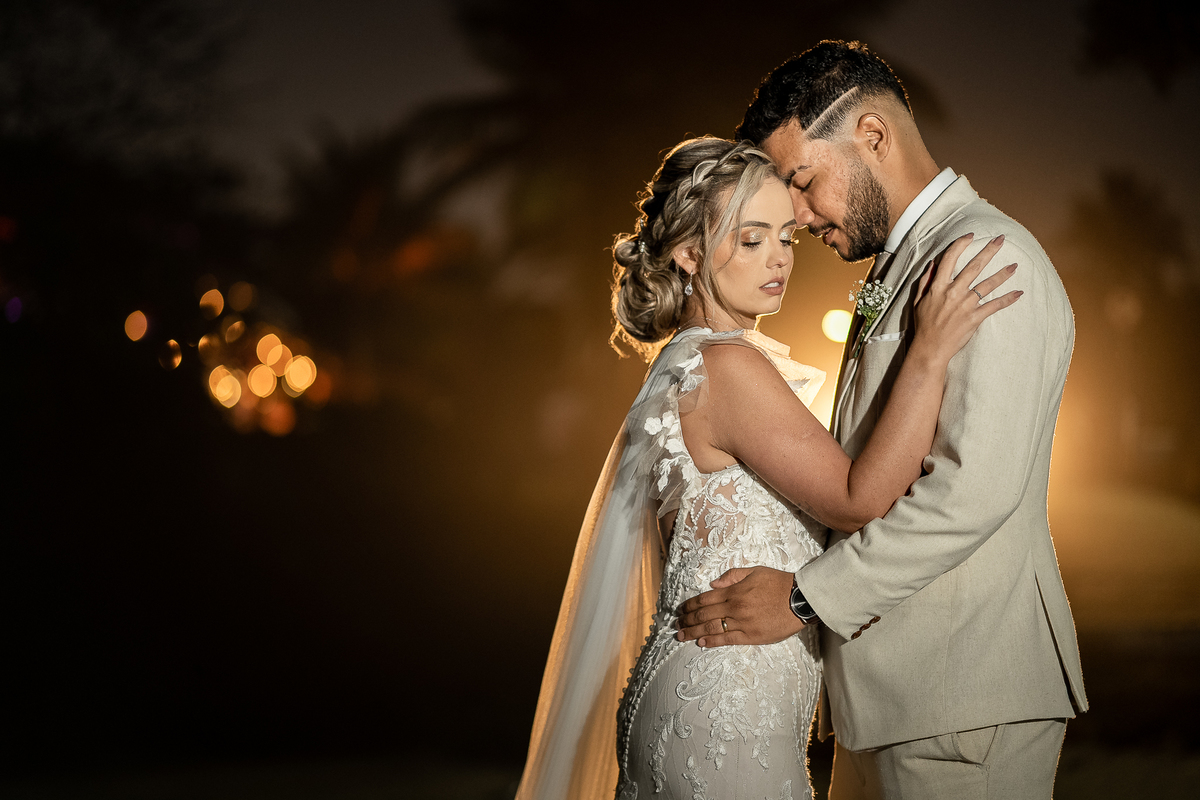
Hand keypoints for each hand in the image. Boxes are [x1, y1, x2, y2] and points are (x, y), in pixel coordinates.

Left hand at [675, 565, 803, 646]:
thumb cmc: (779, 583)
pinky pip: (727, 640)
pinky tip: (701, 643)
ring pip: (712, 628)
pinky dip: (712, 641)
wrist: (800, 599)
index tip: (680, 610)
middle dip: (687, 620)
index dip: (690, 605)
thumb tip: (713, 582)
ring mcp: (742, 623)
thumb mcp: (755, 571)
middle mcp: (734, 607)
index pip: (705, 599)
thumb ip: (732, 575)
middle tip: (676, 625)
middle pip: (704, 615)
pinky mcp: (751, 636)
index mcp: (734, 591)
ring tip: (682, 636)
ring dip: (694, 632)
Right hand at [911, 233, 1021, 362]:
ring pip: (988, 284)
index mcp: (939, 286)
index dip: (961, 244)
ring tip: (1015, 266)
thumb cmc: (923, 325)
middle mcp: (954, 292)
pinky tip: (1018, 293)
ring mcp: (966, 305)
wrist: (930, 348)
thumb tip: (933, 263)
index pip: (950, 259)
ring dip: (1003, 274)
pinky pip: (994, 306)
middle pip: (974, 266)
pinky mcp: (975, 318)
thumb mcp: (918, 300)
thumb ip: (925, 280)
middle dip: (989, 251)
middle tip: (1001, 239)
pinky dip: (1008, 299)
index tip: (971, 236)